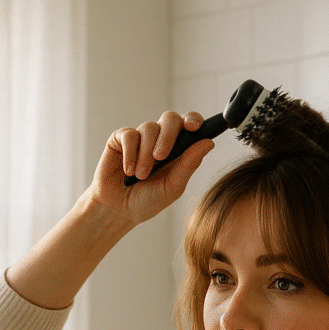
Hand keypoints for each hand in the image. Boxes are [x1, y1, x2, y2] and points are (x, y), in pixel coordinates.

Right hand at [88, 111, 213, 225]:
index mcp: (178, 148)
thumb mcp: (173, 187)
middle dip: (168, 136)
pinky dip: (130, 154)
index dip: (193, 120)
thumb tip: (209, 142)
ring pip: (149, 128)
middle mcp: (160, 138)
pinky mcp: (120, 139)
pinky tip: (128, 171)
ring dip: (146, 154)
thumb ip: (189, 164)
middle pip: (170, 118)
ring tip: (141, 176)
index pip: (189, 124)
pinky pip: (129, 135)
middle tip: (161, 157)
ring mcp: (141, 137)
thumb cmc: (148, 200)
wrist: (119, 211)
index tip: (194, 127)